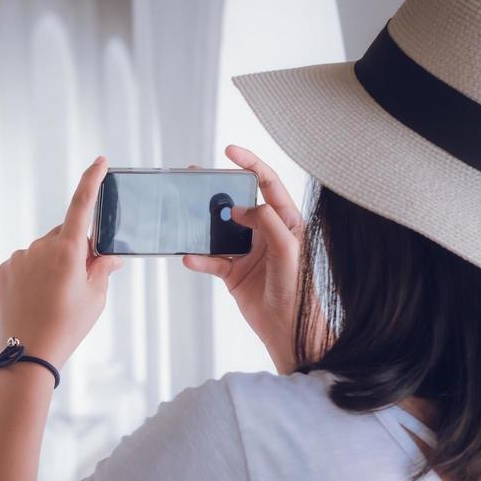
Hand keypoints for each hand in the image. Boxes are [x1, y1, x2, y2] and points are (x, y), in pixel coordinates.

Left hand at [0, 157, 123, 368]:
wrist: (28, 352)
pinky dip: (34, 273)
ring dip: (53, 263)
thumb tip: (109, 255)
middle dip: (75, 250)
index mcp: (68, 250)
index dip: (92, 180)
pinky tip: (37, 297)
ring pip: (44, 250)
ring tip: (55, 297)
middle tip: (78, 282)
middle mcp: (40, 246)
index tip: (100, 162)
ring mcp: (20, 257)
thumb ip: (103, 267)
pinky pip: (26, 262)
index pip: (81, 205)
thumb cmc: (68, 325)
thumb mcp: (95, 297)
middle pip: (64, 236)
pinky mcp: (4, 269)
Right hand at [183, 144, 304, 372]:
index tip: (229, 150)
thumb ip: (267, 223)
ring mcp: (248, 252)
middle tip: (195, 177)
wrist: (288, 329)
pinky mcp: (233, 272)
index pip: (268, 184)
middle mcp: (265, 233)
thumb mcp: (287, 250)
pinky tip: (188, 257)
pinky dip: (199, 258)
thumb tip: (240, 207)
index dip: (250, 164)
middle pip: (238, 202)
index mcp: (285, 221)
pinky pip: (211, 260)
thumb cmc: (297, 290)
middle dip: (217, 189)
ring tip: (183, 212)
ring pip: (220, 230)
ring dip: (203, 223)